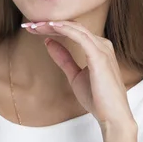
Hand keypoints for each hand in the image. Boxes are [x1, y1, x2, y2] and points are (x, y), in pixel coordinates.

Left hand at [22, 20, 137, 141]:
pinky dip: (65, 29)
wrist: (112, 117)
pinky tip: (52, 26)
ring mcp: (102, 49)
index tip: (34, 28)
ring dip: (54, 25)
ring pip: (75, 29)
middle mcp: (102, 45)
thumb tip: (48, 42)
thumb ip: (64, 58)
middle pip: (73, 27)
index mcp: (98, 48)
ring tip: (36, 25)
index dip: (53, 28)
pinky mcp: (99, 56)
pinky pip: (80, 37)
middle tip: (30, 25)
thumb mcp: (75, 75)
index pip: (74, 31)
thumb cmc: (97, 98)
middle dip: (50, 24)